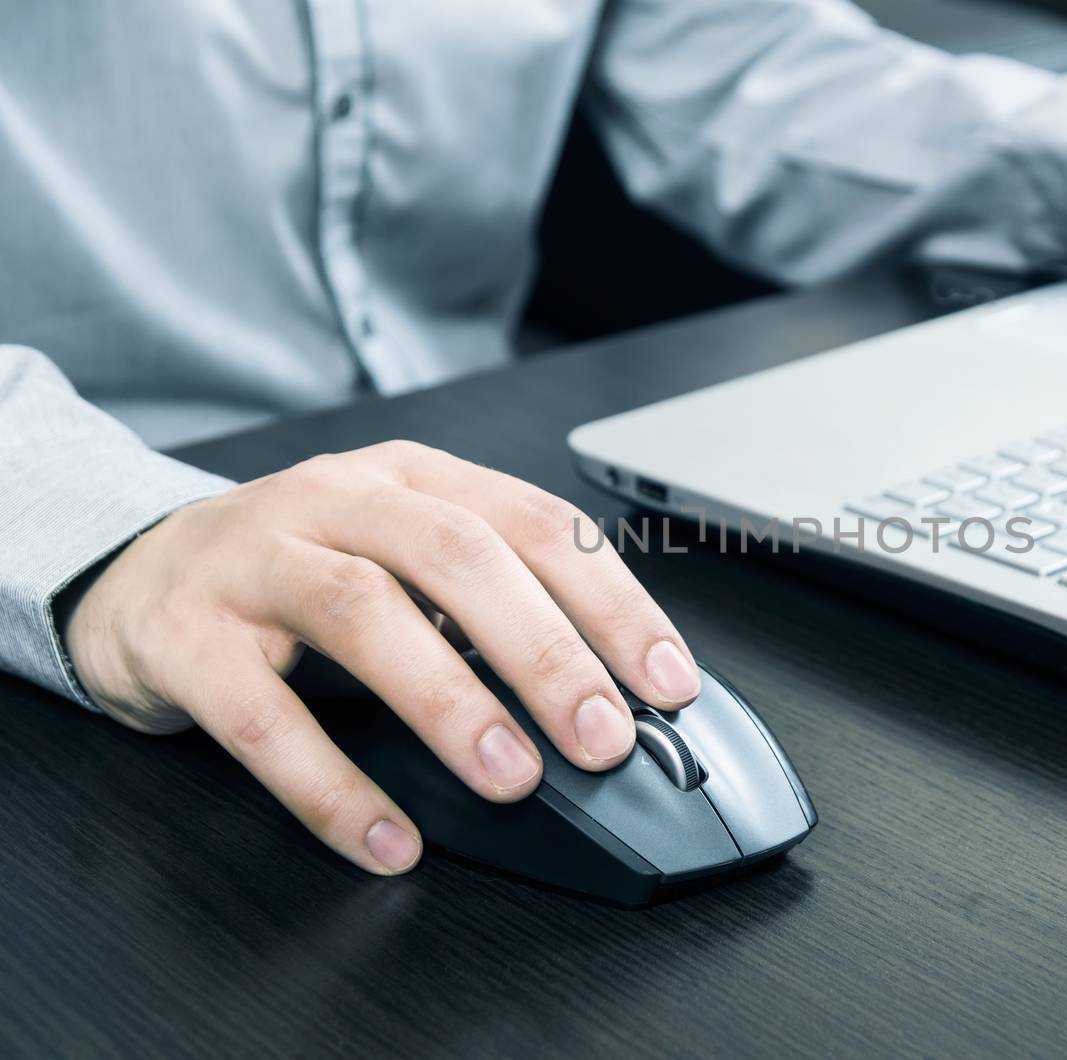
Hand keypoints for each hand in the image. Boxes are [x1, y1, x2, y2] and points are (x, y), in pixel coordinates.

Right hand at [63, 442, 701, 873]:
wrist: (141, 575)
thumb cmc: (302, 575)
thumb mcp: (404, 563)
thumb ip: (489, 610)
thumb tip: (606, 700)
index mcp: (414, 479)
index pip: (534, 523)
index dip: (611, 601)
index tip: (667, 682)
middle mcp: (338, 499)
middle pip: (458, 555)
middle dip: (544, 649)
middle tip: (602, 737)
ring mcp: (253, 558)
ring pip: (362, 613)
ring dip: (449, 700)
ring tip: (510, 777)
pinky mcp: (184, 635)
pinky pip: (260, 714)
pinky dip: (331, 784)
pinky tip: (388, 836)